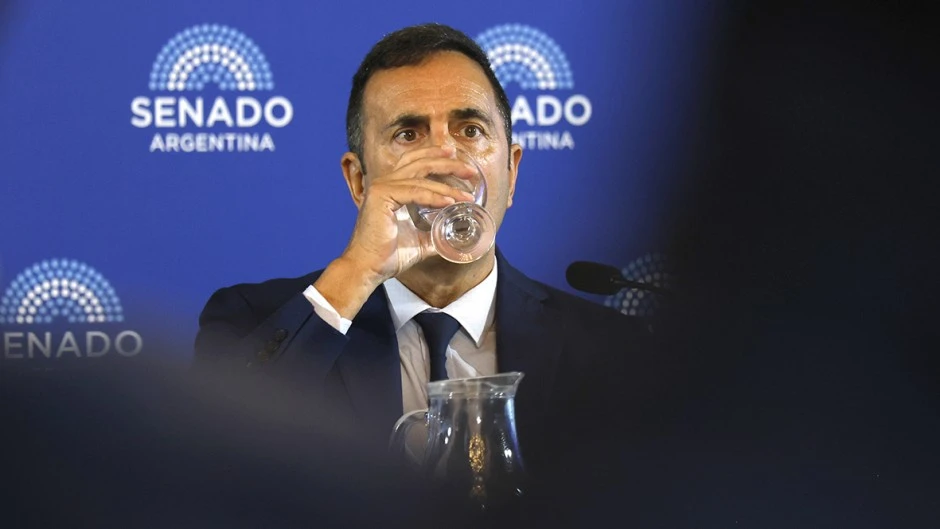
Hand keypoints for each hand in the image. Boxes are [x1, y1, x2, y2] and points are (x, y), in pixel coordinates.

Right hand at [314, 146, 476, 318]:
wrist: (368, 269)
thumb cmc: (387, 256)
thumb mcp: (419, 240)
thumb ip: (434, 233)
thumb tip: (454, 235)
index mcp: (391, 188)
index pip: (415, 163)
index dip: (436, 156)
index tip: (457, 158)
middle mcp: (384, 183)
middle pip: (420, 162)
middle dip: (447, 163)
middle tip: (470, 171)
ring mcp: (381, 188)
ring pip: (420, 177)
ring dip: (447, 185)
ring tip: (466, 196)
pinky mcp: (381, 197)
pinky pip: (415, 191)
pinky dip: (434, 196)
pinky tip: (450, 202)